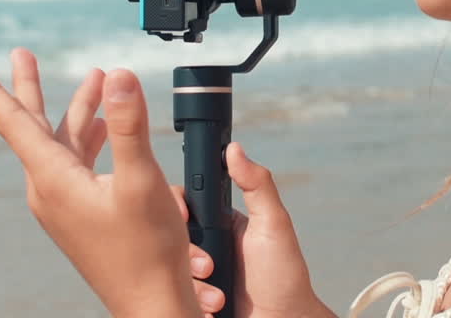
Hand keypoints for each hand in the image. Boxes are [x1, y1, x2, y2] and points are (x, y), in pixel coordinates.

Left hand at [0, 48, 200, 317]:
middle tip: (20, 53)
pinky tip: (109, 132)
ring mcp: (63, 205)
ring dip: (78, 112)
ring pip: (63, 145)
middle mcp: (49, 191)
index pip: (15, 124)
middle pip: (35, 127)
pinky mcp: (79, 215)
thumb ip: (128, 125)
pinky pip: (76, 165)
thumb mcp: (140, 180)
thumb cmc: (146, 251)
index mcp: (53, 180)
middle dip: (32, 87)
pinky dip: (90, 140)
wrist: (150, 305)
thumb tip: (117, 75)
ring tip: (97, 81)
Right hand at [176, 143, 335, 317]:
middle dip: (184, 252)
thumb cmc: (284, 275)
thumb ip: (257, 184)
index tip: (182, 216)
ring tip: (217, 296)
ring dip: (191, 282)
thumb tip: (235, 148)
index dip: (175, 207)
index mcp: (216, 221)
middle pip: (169, 235)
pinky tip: (211, 307)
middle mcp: (201, 244)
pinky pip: (171, 294)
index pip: (182, 201)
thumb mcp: (273, 224)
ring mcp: (193, 274)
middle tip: (208, 265)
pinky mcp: (188, 298)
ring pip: (166, 268)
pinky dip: (189, 301)